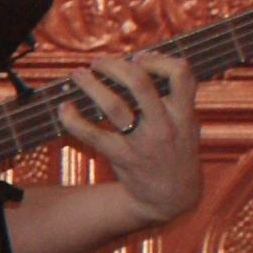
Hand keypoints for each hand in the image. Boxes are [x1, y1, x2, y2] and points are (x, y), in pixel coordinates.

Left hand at [57, 51, 199, 226]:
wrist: (172, 195)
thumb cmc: (175, 151)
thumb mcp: (187, 124)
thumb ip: (173, 98)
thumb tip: (143, 62)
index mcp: (184, 114)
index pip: (181, 75)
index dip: (159, 60)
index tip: (140, 57)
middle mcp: (165, 126)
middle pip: (140, 85)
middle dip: (115, 67)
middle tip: (98, 63)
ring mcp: (142, 142)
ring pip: (114, 106)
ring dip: (91, 86)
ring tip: (78, 75)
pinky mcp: (121, 157)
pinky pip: (92, 135)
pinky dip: (73, 119)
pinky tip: (64, 108)